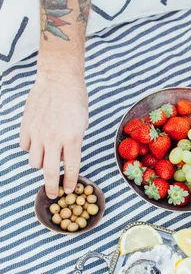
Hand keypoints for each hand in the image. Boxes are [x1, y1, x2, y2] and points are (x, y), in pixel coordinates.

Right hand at [20, 70, 87, 198]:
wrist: (58, 79)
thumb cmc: (75, 100)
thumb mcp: (82, 125)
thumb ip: (74, 144)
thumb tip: (65, 159)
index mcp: (72, 138)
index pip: (71, 168)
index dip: (69, 182)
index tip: (69, 190)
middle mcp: (53, 138)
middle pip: (49, 172)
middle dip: (52, 187)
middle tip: (53, 194)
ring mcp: (37, 133)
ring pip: (34, 162)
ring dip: (41, 165)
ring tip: (46, 160)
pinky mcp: (26, 126)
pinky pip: (25, 147)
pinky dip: (31, 149)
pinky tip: (37, 144)